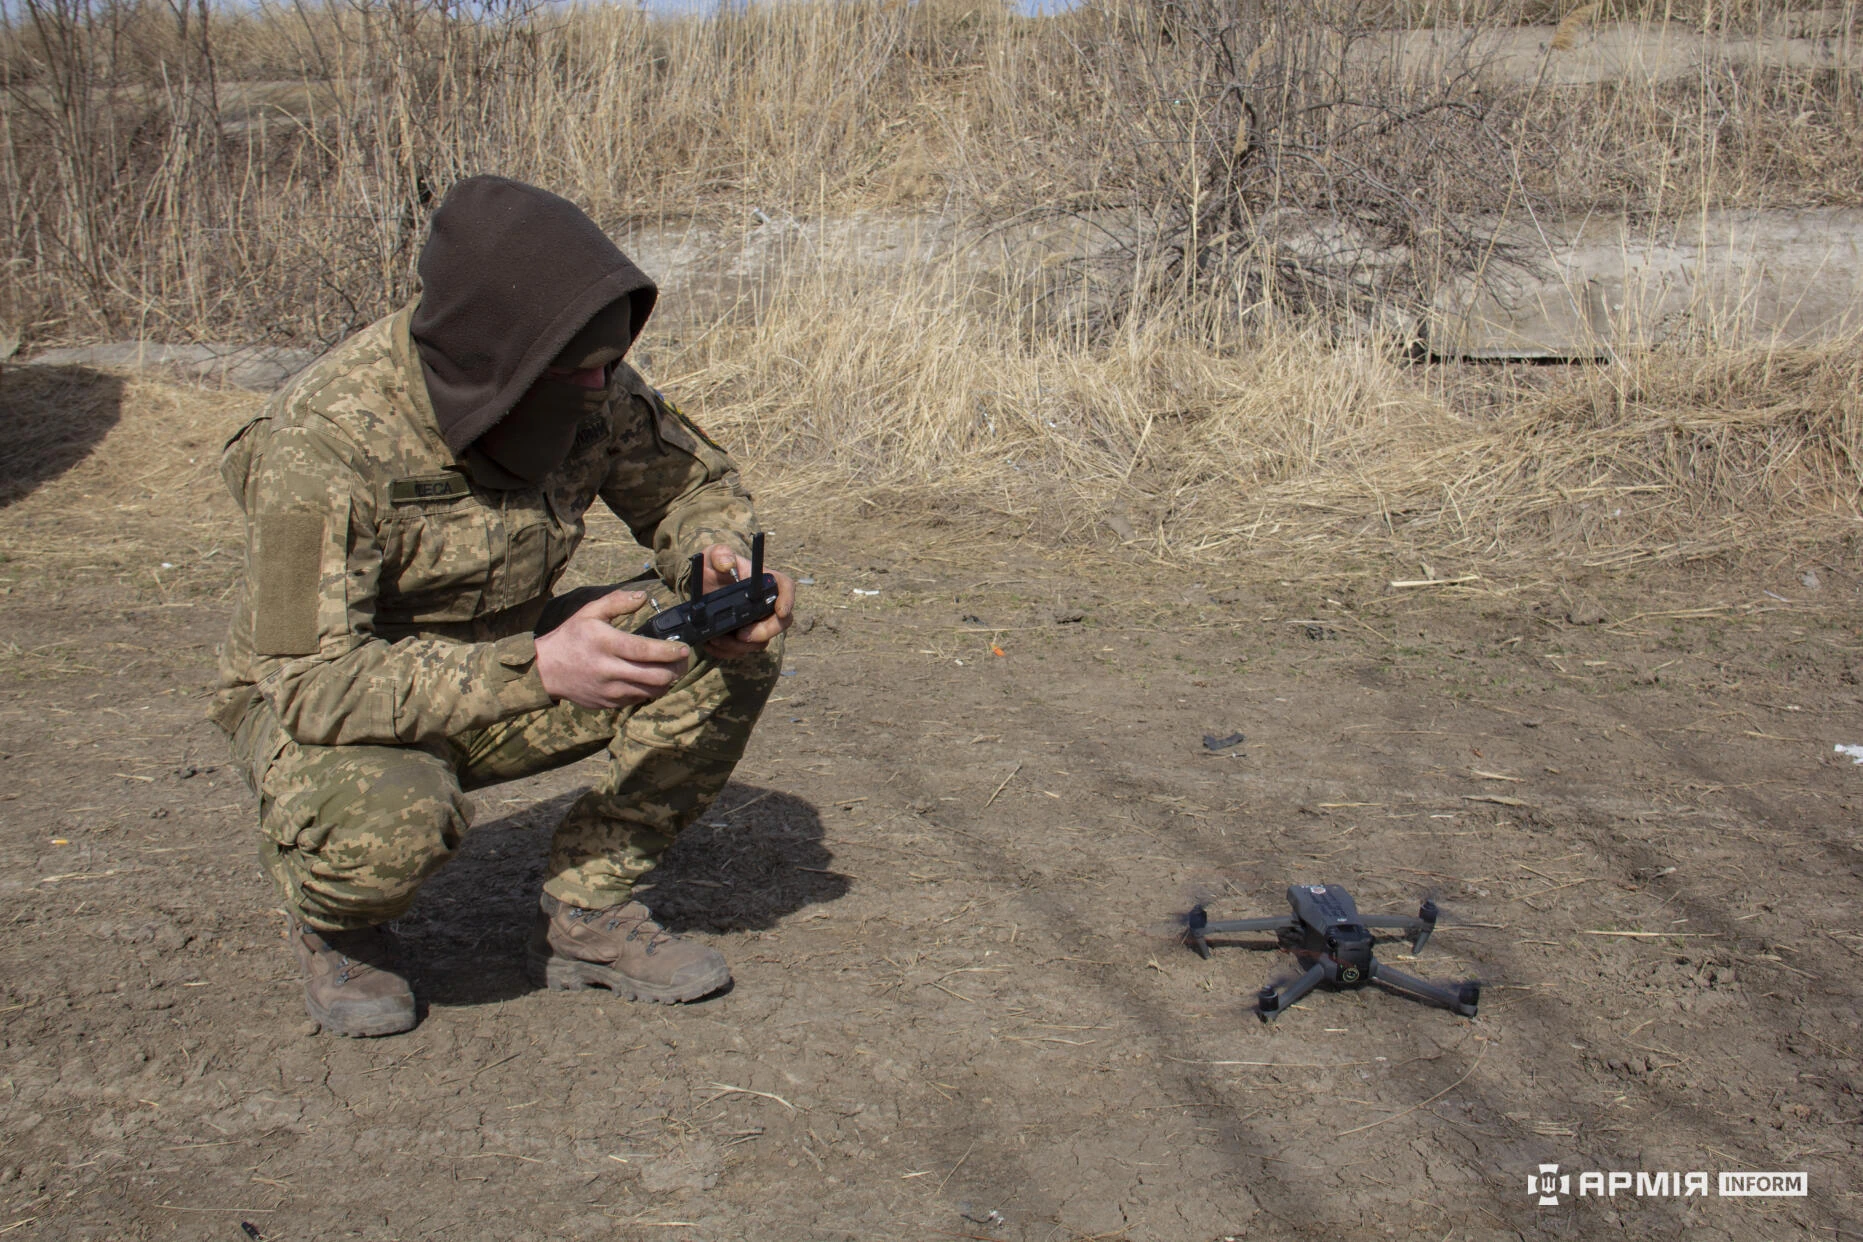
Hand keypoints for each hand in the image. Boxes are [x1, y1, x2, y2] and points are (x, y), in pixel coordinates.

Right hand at [534, 589, 690, 709]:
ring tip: (671, 669)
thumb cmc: (571, 637)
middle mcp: (609, 669)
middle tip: (682, 659)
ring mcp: (610, 690)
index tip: (683, 648)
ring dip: (667, 681)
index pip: (645, 651)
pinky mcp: (609, 703)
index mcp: (606, 644)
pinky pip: (639, 699)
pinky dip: (650, 690)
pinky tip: (650, 678)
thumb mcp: (589, 612)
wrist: (546, 670)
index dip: (669, 652)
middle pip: (655, 676)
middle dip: (676, 669)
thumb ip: (617, 601)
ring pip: (651, 691)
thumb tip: (643, 597)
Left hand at [696, 543, 794, 658]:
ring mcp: (758, 622)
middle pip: (781, 622)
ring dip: (740, 646)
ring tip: (718, 639)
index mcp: (765, 580)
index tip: (780, 611)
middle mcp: (766, 603)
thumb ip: (720, 554)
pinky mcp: (746, 636)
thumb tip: (726, 563)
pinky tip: (712, 644)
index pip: (786, 587)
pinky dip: (727, 651)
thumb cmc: (713, 566)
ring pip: (761, 642)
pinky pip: (743, 650)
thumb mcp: (713, 555)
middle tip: (741, 635)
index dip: (788, 600)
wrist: (702, 587)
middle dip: (764, 632)